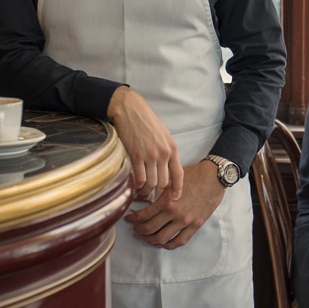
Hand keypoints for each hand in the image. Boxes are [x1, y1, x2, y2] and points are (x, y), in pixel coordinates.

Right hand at [108, 86, 183, 200]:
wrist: (130, 109)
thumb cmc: (146, 120)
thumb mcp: (163, 134)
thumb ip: (167, 151)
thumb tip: (165, 167)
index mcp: (172, 148)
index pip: (179, 174)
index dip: (178, 189)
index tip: (175, 198)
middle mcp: (163, 153)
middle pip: (163, 182)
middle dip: (158, 191)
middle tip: (152, 195)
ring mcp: (150, 155)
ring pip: (151, 183)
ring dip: (147, 191)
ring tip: (142, 193)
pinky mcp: (136, 155)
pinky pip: (140, 178)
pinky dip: (137, 185)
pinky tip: (135, 186)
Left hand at [124, 160, 223, 248]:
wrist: (214, 178)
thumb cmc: (193, 175)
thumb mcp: (172, 180)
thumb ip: (159, 192)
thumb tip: (143, 198)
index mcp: (167, 201)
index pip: (144, 215)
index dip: (133, 219)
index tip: (128, 219)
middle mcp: (175, 214)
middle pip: (150, 229)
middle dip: (139, 231)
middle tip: (135, 229)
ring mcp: (186, 222)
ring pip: (162, 238)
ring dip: (150, 240)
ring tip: (146, 237)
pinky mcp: (195, 226)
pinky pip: (179, 241)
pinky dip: (168, 245)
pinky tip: (162, 243)